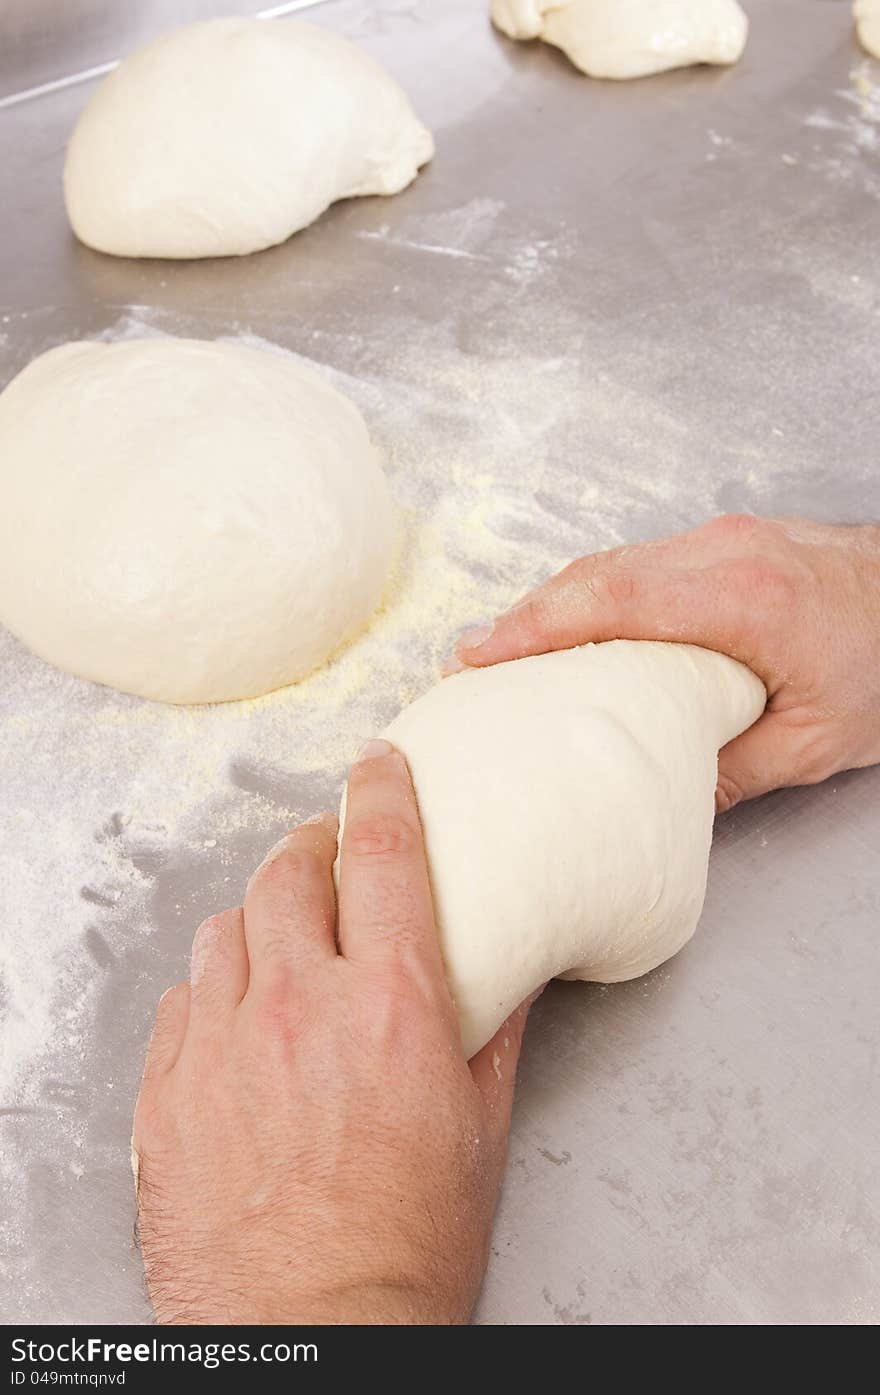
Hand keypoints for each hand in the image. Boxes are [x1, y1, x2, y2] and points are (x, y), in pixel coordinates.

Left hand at [133, 740, 530, 1325]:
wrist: (314, 1335)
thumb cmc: (408, 1242)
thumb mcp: (479, 1126)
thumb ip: (495, 1029)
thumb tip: (513, 968)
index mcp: (390, 1004)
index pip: (382, 856)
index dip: (381, 794)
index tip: (378, 767)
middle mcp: (300, 1006)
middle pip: (287, 875)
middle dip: (310, 850)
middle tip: (326, 858)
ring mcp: (223, 1045)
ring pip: (226, 929)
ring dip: (258, 920)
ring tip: (280, 941)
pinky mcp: (169, 1091)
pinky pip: (183, 1001)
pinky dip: (214, 990)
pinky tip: (237, 1016)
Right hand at [451, 514, 879, 809]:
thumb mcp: (816, 742)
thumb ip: (730, 769)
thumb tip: (658, 798)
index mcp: (742, 599)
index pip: (611, 602)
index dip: (536, 627)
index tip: (479, 655)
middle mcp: (725, 553)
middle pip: (598, 574)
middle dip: (527, 615)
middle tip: (470, 660)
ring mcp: (725, 538)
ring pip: (615, 561)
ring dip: (556, 602)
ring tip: (506, 649)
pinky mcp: (729, 540)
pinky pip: (641, 560)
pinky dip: (595, 592)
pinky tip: (574, 626)